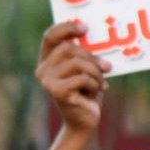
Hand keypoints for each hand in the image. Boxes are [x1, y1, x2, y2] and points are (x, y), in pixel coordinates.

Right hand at [35, 21, 108, 149]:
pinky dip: (94, 83)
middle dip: (92, 57)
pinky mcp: (56, 92)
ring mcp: (47, 81)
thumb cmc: (87, 92)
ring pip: (77, 62)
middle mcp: (42, 69)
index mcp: (48, 60)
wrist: (85, 122)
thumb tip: (99, 36)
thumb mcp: (86, 69)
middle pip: (68, 48)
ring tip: (101, 83)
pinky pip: (81, 78)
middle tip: (107, 67)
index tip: (85, 27)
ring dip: (96, 72)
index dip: (66, 27)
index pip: (50, 36)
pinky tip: (97, 91)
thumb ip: (85, 54)